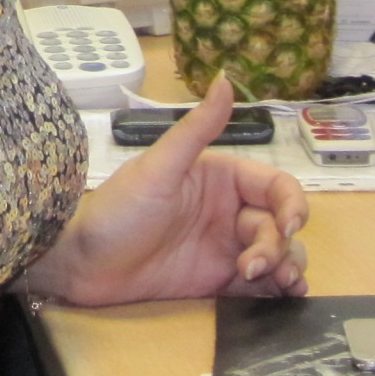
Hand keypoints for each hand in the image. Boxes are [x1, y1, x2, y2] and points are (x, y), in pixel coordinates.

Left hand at [19, 75, 308, 307]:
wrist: (82, 266)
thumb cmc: (116, 210)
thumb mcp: (159, 167)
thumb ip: (196, 128)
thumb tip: (225, 78)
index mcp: (219, 177)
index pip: (275, 186)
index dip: (292, 204)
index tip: (291, 226)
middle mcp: (227, 210)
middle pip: (279, 225)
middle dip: (280, 245)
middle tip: (255, 266)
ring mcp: (224, 246)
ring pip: (278, 254)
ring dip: (286, 268)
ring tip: (277, 285)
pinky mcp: (217, 280)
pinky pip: (261, 285)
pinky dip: (278, 289)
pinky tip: (283, 297)